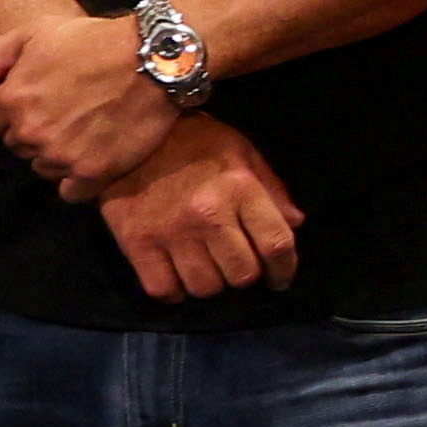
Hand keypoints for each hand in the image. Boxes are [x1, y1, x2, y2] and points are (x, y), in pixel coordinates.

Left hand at [0, 4, 183, 192]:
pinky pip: (71, 192)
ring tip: (83, 132)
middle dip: (33, 132)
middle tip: (64, 113)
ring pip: (43, 168)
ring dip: (56, 155)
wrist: (155, 60)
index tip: (36, 101)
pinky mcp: (94, 172)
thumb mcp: (38, 30)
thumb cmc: (95, 40)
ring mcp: (62, 156)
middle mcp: (32, 132)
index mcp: (13, 99)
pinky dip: (78, 180)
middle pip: (17, 146)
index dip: (11, 111)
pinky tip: (92, 159)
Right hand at [102, 126, 301, 301]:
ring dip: (211, 284)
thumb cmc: (194, 142)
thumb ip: (272, 189)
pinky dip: (174, 291)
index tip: (279, 278)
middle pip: (242, 274)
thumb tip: (295, 224)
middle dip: (245, 276)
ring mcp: (171, 231)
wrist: (130, 134)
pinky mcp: (137, 242)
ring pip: (205, 287)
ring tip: (207, 268)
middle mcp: (208, 214)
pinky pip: (163, 289)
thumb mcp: (242, 152)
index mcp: (240, 188)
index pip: (276, 244)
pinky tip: (177, 277)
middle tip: (237, 266)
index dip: (284, 270)